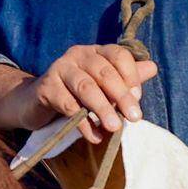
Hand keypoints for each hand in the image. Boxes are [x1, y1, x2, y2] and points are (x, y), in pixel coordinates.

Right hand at [0, 44, 157, 142]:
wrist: (34, 102)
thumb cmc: (74, 93)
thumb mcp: (102, 86)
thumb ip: (126, 77)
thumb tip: (153, 67)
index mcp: (95, 52)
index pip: (118, 55)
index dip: (130, 75)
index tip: (138, 97)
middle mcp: (77, 55)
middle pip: (103, 72)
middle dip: (121, 96)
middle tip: (135, 117)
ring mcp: (59, 69)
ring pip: (85, 87)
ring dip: (102, 109)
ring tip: (115, 128)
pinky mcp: (45, 87)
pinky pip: (67, 106)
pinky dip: (83, 124)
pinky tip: (95, 136)